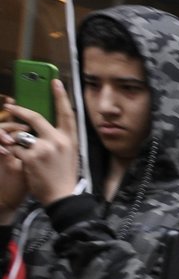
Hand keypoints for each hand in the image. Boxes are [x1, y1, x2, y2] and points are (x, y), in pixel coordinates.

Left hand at [1, 81, 80, 205]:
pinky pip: (15, 148)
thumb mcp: (69, 155)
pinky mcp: (31, 157)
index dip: (60, 96)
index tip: (55, 82)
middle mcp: (58, 140)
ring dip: (16, 140)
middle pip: (35, 117)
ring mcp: (44, 148)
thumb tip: (42, 126)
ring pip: (21, 134)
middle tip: (9, 108)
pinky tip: (23, 162)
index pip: (66, 112)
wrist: (62, 197)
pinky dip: (15, 154)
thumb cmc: (64, 176)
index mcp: (70, 139)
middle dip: (19, 111)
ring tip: (19, 149)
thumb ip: (58, 138)